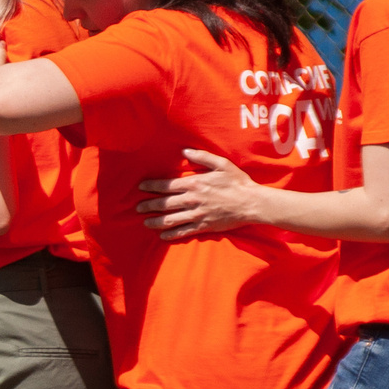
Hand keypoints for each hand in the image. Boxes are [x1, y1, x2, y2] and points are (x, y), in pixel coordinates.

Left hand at [137, 149, 259, 240]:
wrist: (251, 203)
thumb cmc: (237, 182)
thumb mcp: (221, 164)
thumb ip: (201, 157)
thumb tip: (184, 152)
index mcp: (194, 184)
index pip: (167, 185)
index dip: (151, 186)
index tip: (140, 188)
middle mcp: (192, 200)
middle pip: (164, 204)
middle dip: (148, 205)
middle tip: (137, 207)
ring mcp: (197, 214)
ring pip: (170, 219)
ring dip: (155, 221)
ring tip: (145, 222)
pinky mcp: (203, 226)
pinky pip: (183, 232)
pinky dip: (171, 234)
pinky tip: (162, 236)